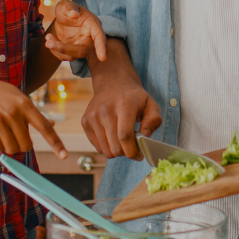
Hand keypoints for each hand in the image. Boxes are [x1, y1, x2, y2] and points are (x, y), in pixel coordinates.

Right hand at [0, 70, 66, 158]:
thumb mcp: (16, 96)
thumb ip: (33, 111)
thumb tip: (52, 123)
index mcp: (25, 104)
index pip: (44, 127)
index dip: (56, 143)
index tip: (64, 156)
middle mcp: (14, 112)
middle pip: (26, 145)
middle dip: (20, 145)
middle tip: (12, 136)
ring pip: (10, 148)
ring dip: (6, 146)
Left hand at [44, 0, 107, 60]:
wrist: (63, 18)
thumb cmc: (67, 10)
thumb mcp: (65, 5)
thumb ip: (69, 7)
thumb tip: (74, 14)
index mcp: (93, 24)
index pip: (99, 36)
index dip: (101, 47)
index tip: (102, 58)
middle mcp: (90, 37)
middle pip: (82, 50)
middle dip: (64, 49)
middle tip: (48, 43)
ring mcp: (81, 45)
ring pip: (72, 55)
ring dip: (57, 49)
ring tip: (48, 38)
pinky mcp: (73, 51)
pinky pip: (65, 56)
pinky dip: (55, 50)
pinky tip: (50, 39)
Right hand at [81, 43, 161, 159]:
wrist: (113, 83)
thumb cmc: (134, 98)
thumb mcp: (151, 104)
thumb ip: (154, 121)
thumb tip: (144, 137)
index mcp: (124, 105)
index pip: (125, 136)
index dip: (132, 151)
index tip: (139, 155)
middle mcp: (105, 110)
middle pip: (115, 147)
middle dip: (126, 153)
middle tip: (132, 147)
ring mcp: (92, 116)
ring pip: (105, 150)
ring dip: (117, 151)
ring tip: (123, 141)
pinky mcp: (85, 122)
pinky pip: (97, 147)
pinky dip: (107, 147)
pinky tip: (113, 136)